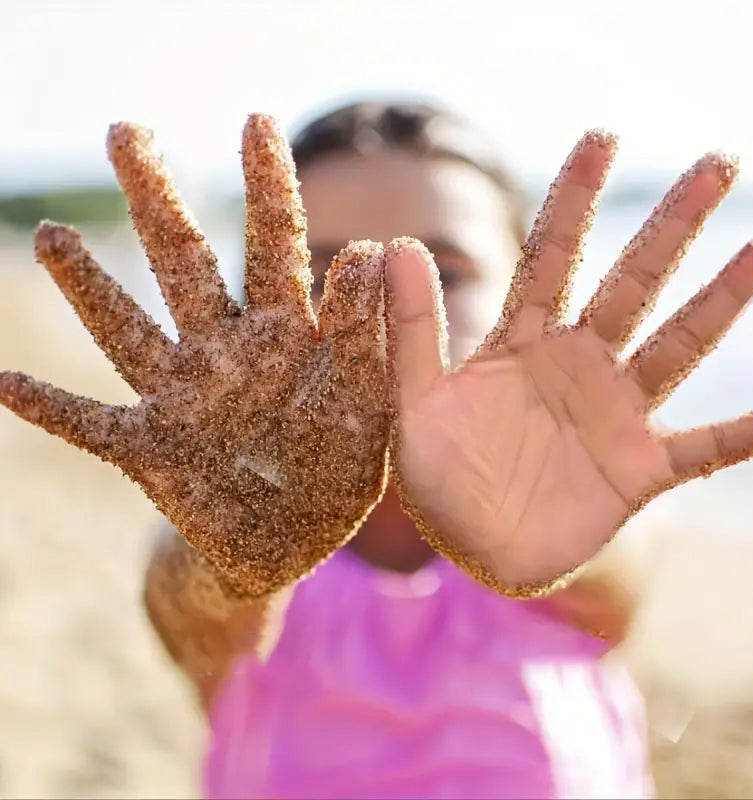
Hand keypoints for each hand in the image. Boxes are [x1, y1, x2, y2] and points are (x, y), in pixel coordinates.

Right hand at [0, 115, 388, 596]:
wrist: (299, 541)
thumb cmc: (339, 469)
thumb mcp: (366, 402)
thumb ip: (364, 334)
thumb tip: (369, 246)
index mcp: (286, 335)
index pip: (274, 245)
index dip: (268, 185)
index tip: (256, 122)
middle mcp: (224, 351)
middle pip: (184, 262)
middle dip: (157, 199)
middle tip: (127, 133)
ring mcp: (181, 397)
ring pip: (127, 330)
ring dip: (89, 287)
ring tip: (52, 237)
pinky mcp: (150, 451)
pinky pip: (91, 425)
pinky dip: (52, 410)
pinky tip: (3, 384)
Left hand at [385, 131, 752, 596]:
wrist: (473, 548)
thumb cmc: (439, 477)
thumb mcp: (415, 402)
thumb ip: (412, 329)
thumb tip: (397, 243)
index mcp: (522, 344)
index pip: (552, 257)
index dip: (573, 198)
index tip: (601, 137)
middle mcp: (577, 365)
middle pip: (631, 283)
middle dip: (671, 226)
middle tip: (717, 163)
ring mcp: (614, 414)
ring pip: (676, 348)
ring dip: (717, 304)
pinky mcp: (639, 470)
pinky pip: (702, 450)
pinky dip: (740, 436)